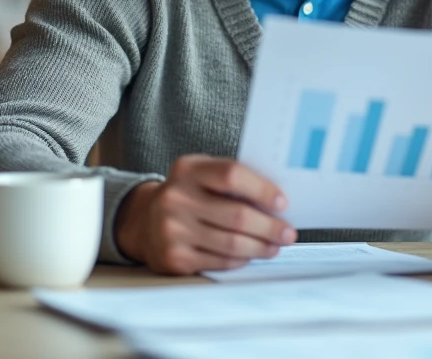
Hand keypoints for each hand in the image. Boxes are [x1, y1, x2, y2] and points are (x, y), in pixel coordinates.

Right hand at [114, 155, 296, 274]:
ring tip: (275, 246)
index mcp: (187, 169)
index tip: (282, 202)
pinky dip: (241, 260)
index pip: (231, 175)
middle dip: (270, 227)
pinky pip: (220, 261)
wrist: (143, 221)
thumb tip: (276, 200)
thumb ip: (231, 180)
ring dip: (261, 247)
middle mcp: (175, 198)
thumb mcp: (201, 175)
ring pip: (231, 244)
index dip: (262, 189)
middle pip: (236, 215)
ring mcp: (172, 230)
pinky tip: (251, 255)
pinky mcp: (174, 258)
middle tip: (288, 232)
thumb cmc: (187, 195)